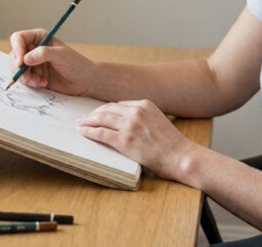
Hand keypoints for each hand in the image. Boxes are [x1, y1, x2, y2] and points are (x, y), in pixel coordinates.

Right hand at [9, 29, 93, 95]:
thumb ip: (43, 54)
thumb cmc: (76, 63)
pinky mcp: (34, 75)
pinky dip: (31, 83)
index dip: (17, 49)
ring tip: (39, 81)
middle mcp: (33, 49)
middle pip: (14, 55)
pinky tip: (43, 83)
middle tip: (27, 76)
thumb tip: (25, 59)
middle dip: (18, 67)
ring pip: (16, 69)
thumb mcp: (61, 55)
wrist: (84, 80)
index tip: (21, 62)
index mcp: (39, 37)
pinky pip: (24, 79)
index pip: (18, 38)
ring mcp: (32, 63)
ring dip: (25, 77)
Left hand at [76, 99, 197, 180]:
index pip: (118, 104)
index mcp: (145, 104)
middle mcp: (136, 111)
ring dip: (88, 121)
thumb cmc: (172, 145)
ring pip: (102, 119)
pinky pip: (101, 133)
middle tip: (83, 118)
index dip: (105, 109)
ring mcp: (130, 125)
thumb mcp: (158, 121)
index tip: (97, 114)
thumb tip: (127, 123)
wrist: (181, 156)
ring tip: (80, 125)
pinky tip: (84, 133)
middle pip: (108, 109)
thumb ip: (143, 118)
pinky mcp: (125, 140)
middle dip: (93, 114)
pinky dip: (90, 132)